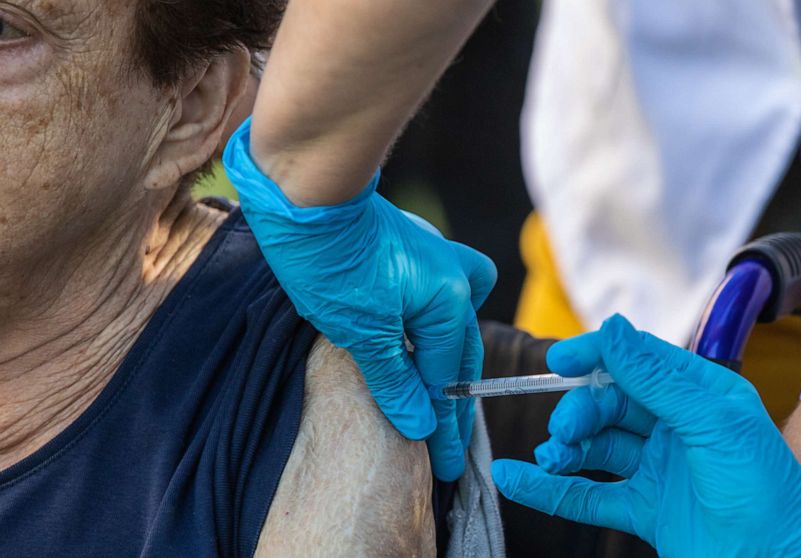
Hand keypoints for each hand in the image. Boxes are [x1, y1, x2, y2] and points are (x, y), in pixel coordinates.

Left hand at [224, 121, 496, 480]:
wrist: (307, 196)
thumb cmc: (332, 260)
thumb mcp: (362, 332)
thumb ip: (396, 380)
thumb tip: (422, 422)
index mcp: (450, 302)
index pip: (449, 378)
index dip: (445, 426)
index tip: (444, 465)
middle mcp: (455, 280)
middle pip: (460, 354)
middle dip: (451, 402)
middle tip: (445, 449)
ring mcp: (439, 262)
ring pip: (456, 324)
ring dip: (447, 360)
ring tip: (436, 397)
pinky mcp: (417, 253)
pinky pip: (439, 300)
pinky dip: (431, 328)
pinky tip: (414, 342)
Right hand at [491, 315, 800, 555]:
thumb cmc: (766, 492)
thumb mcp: (713, 423)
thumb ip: (657, 378)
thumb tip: (612, 328)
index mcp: (699, 394)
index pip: (637, 360)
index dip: (596, 355)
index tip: (558, 360)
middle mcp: (675, 427)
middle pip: (609, 404)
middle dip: (580, 412)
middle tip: (564, 432)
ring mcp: (657, 469)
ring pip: (596, 446)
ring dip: (566, 448)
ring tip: (550, 458)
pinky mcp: (644, 511)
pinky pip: (587, 495)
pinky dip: (550, 489)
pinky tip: (516, 478)